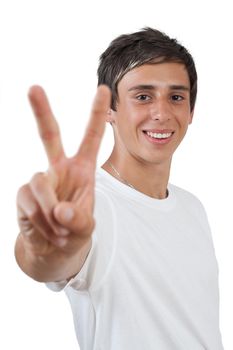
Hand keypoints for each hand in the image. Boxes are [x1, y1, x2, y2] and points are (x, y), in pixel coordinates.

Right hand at [17, 85, 110, 256]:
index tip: (103, 89)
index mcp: (82, 169)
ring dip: (50, 212)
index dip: (96, 114)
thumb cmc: (74, 230)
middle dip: (41, 111)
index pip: (91, 137)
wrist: (53, 250)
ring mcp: (40, 180)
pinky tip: (48, 231)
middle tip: (33, 87)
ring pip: (39, 182)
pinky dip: (40, 221)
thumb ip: (79, 219)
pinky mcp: (23, 194)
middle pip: (49, 135)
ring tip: (60, 231)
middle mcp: (59, 168)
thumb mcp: (87, 227)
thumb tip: (59, 209)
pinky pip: (29, 202)